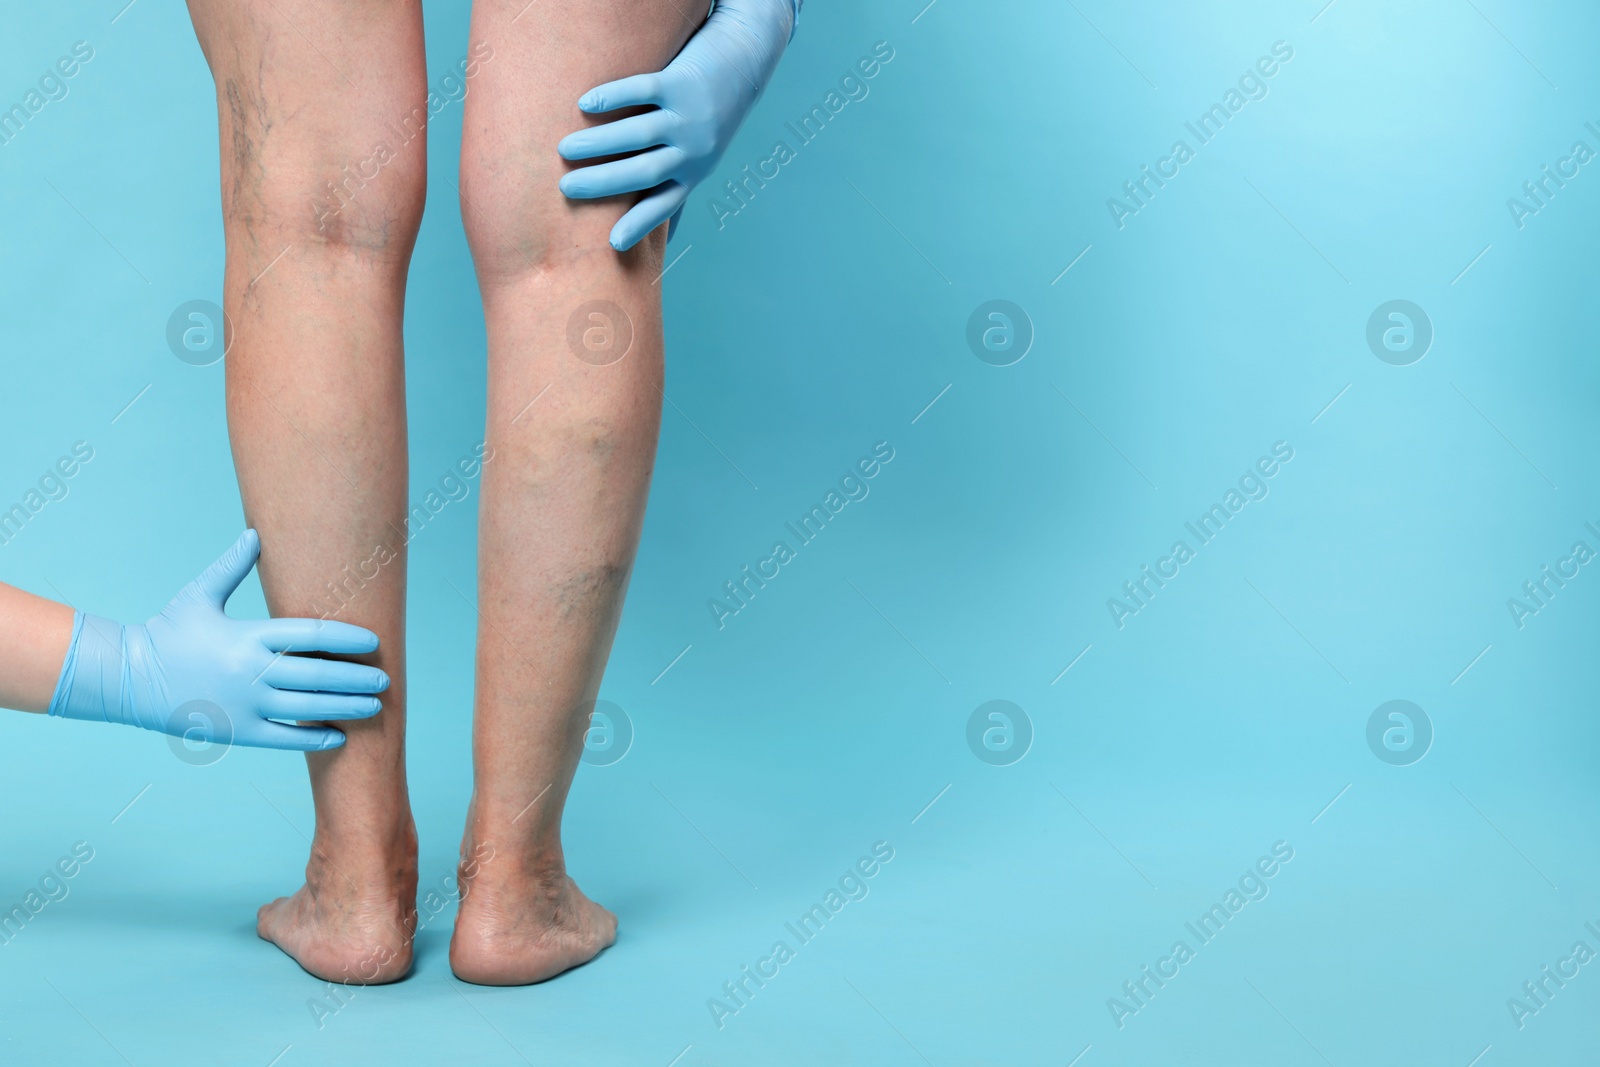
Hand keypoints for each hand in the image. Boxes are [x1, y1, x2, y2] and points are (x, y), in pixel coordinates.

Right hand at [48, 530, 388, 751]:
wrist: (130, 678)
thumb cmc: (169, 633)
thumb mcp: (199, 595)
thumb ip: (232, 567)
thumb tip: (256, 533)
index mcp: (248, 635)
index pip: (311, 633)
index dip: (347, 638)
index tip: (373, 641)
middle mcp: (251, 669)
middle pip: (318, 673)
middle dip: (357, 677)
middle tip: (385, 678)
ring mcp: (245, 703)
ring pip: (308, 706)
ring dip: (346, 707)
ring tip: (374, 706)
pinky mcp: (237, 730)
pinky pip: (285, 736)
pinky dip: (314, 737)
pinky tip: (339, 736)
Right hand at [558, 0, 800, 250]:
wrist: (743, 62)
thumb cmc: (710, 115)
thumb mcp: (701, 155)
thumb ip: (677, 183)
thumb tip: (666, 239)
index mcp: (693, 172)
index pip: (664, 204)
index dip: (640, 224)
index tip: (613, 243)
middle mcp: (693, 149)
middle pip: (644, 173)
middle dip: (604, 183)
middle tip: (566, 188)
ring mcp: (689, 116)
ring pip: (640, 134)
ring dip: (599, 143)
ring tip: (564, 148)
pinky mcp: (682, 82)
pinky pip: (643, 91)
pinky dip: (613, 97)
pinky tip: (585, 105)